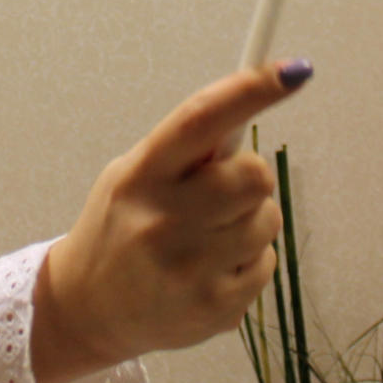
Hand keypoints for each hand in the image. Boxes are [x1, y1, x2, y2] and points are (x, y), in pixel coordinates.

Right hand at [33, 59, 312, 382]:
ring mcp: (191, 269)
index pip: (201, 121)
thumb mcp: (131, 175)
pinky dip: (248, 261)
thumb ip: (183, 149)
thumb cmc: (119, 229)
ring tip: (211, 235)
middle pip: (254, 175)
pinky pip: (268, 263)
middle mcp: (163, 221)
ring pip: (267, 219)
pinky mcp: (216, 308)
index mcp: (142, 176)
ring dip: (251, 220)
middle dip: (249, 176)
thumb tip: (246, 107)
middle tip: (224, 190)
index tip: (293, 71)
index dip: (251, 91)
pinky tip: (211, 269)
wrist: (88, 310)